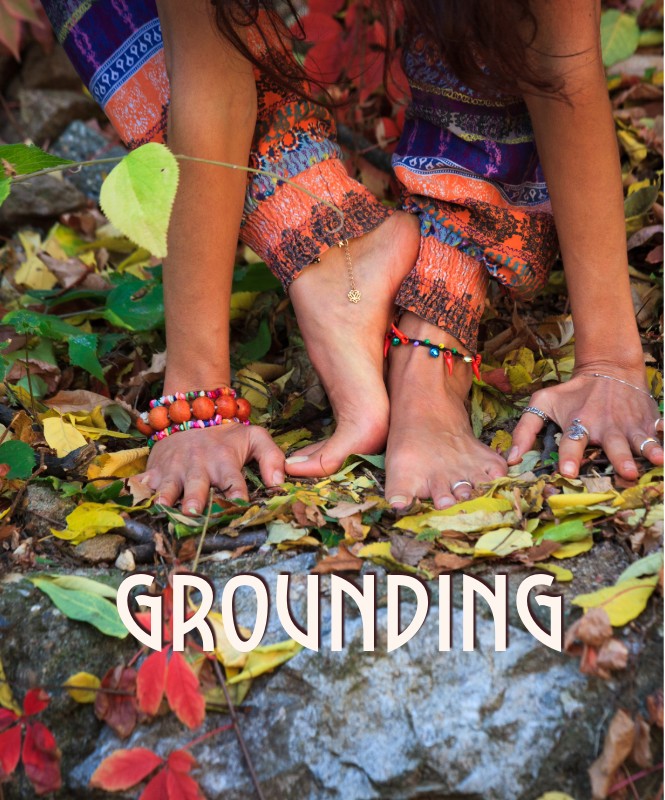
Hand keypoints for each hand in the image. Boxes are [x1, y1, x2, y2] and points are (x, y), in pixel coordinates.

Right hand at [139, 424, 284, 513]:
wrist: (193, 411)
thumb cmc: (227, 433)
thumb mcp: (255, 437)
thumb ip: (272, 457)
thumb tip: (278, 483)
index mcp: (224, 463)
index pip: (234, 482)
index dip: (237, 494)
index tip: (239, 506)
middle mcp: (199, 468)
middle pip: (197, 486)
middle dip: (194, 498)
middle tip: (192, 510)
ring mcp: (174, 469)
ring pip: (168, 486)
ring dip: (165, 496)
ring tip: (162, 506)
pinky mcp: (156, 468)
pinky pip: (144, 481)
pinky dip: (139, 490)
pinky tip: (135, 500)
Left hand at [508, 371, 662, 479]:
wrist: (608, 369)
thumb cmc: (572, 393)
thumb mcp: (543, 403)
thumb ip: (525, 430)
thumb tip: (511, 460)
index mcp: (579, 423)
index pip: (572, 442)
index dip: (569, 457)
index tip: (567, 473)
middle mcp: (605, 426)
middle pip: (613, 445)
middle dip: (619, 458)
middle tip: (626, 473)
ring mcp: (629, 424)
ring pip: (641, 440)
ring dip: (650, 450)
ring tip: (658, 460)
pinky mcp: (648, 421)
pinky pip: (661, 431)